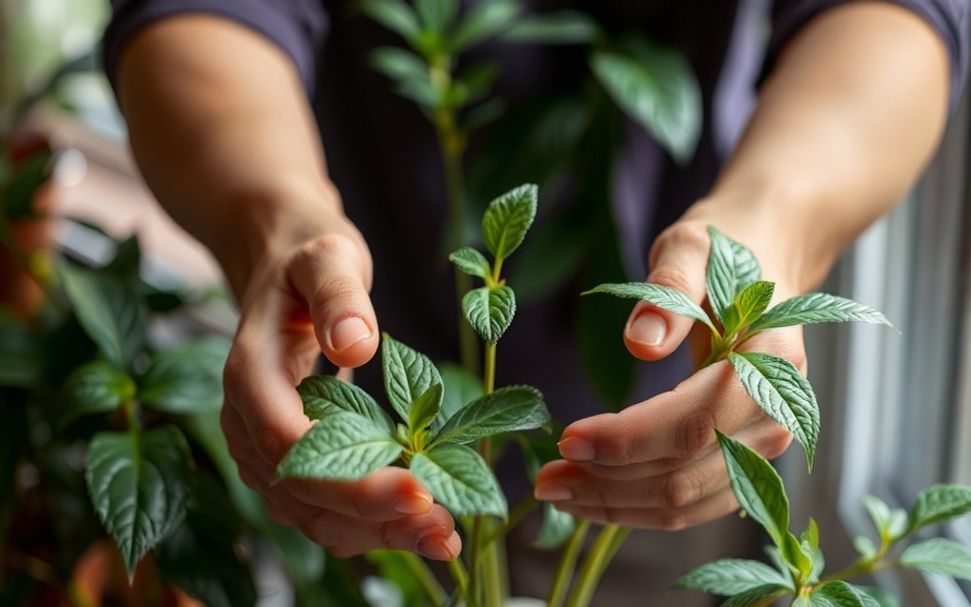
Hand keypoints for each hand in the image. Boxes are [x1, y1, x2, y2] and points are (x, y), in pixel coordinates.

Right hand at [220, 200, 459, 559]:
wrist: (281, 263)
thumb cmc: (309, 259)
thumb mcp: (329, 256)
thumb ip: (340, 295)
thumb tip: (357, 345)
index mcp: (250, 374)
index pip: (292, 447)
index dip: (352, 480)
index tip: (419, 491)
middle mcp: (246, 421)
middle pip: (300, 495)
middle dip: (373, 520)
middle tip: (445, 532)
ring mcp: (261, 445)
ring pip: (309, 513)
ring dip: (374, 533)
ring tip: (443, 538)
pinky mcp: (285, 457)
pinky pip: (318, 507)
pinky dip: (365, 524)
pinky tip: (416, 525)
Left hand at [535, 220, 803, 528]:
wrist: (767, 264)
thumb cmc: (725, 251)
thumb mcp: (692, 248)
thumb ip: (670, 287)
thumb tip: (639, 342)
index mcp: (770, 363)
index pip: (694, 423)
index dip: (627, 440)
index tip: (567, 439)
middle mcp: (777, 415)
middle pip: (685, 475)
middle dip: (608, 482)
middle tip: (544, 478)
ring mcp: (765, 445)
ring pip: (685, 502)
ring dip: (617, 506)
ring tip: (558, 491)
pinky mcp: (745, 459)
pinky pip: (691, 503)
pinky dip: (639, 508)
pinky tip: (593, 498)